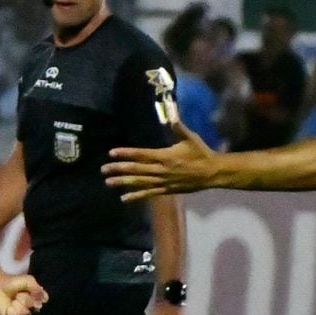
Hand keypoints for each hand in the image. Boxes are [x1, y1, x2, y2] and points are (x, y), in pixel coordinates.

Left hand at [0, 274, 47, 314]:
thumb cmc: (14, 283)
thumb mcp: (27, 281)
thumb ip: (36, 287)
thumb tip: (42, 300)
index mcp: (40, 299)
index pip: (43, 299)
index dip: (34, 294)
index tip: (27, 290)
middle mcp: (34, 310)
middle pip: (34, 306)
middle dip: (24, 298)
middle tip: (18, 295)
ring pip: (25, 314)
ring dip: (17, 305)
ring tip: (13, 301)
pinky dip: (11, 311)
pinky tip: (9, 308)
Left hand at [102, 121, 216, 202]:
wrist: (211, 173)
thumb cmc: (200, 153)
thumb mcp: (191, 138)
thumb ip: (179, 127)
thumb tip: (172, 116)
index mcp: (164, 156)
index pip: (141, 154)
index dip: (126, 153)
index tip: (112, 152)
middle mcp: (161, 170)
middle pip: (136, 169)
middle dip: (119, 169)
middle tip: (103, 169)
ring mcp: (162, 181)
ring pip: (139, 182)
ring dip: (123, 182)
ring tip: (108, 182)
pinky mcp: (166, 190)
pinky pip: (148, 194)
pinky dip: (136, 196)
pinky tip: (124, 198)